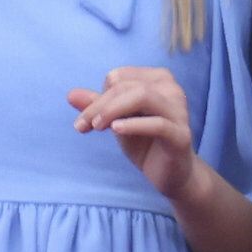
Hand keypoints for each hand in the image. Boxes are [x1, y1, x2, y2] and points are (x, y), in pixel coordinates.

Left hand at [72, 63, 204, 202]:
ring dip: (113, 110)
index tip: (86, 119)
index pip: (119, 78)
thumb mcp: (116, 122)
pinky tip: (116, 130)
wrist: (170, 173)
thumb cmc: (144, 142)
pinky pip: (158, 124)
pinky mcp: (181, 134)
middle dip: (100, 105)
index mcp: (157, 79)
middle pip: (127, 86)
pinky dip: (134, 124)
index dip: (99, 97)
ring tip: (97, 126)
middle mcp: (171, 89)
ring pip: (143, 96)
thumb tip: (70, 95)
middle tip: (81, 126)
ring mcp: (179, 111)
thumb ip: (97, 107)